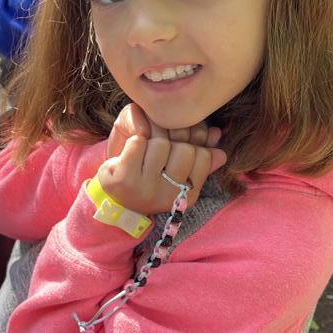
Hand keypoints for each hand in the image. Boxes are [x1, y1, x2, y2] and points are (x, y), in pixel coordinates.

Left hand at [99, 104, 226, 214]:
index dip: (191, 140)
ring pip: (160, 143)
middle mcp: (168, 197)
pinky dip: (134, 138)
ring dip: (151, 136)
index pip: (204, 155)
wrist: (112, 189)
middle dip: (171, 137)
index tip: (178, 139)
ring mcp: (145, 190)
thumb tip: (220, 152)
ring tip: (144, 146)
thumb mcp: (174, 163)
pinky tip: (130, 149)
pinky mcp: (123, 180)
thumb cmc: (147, 172)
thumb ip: (199, 157)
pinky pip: (138, 141)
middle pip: (184, 149)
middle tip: (158, 140)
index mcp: (187, 194)